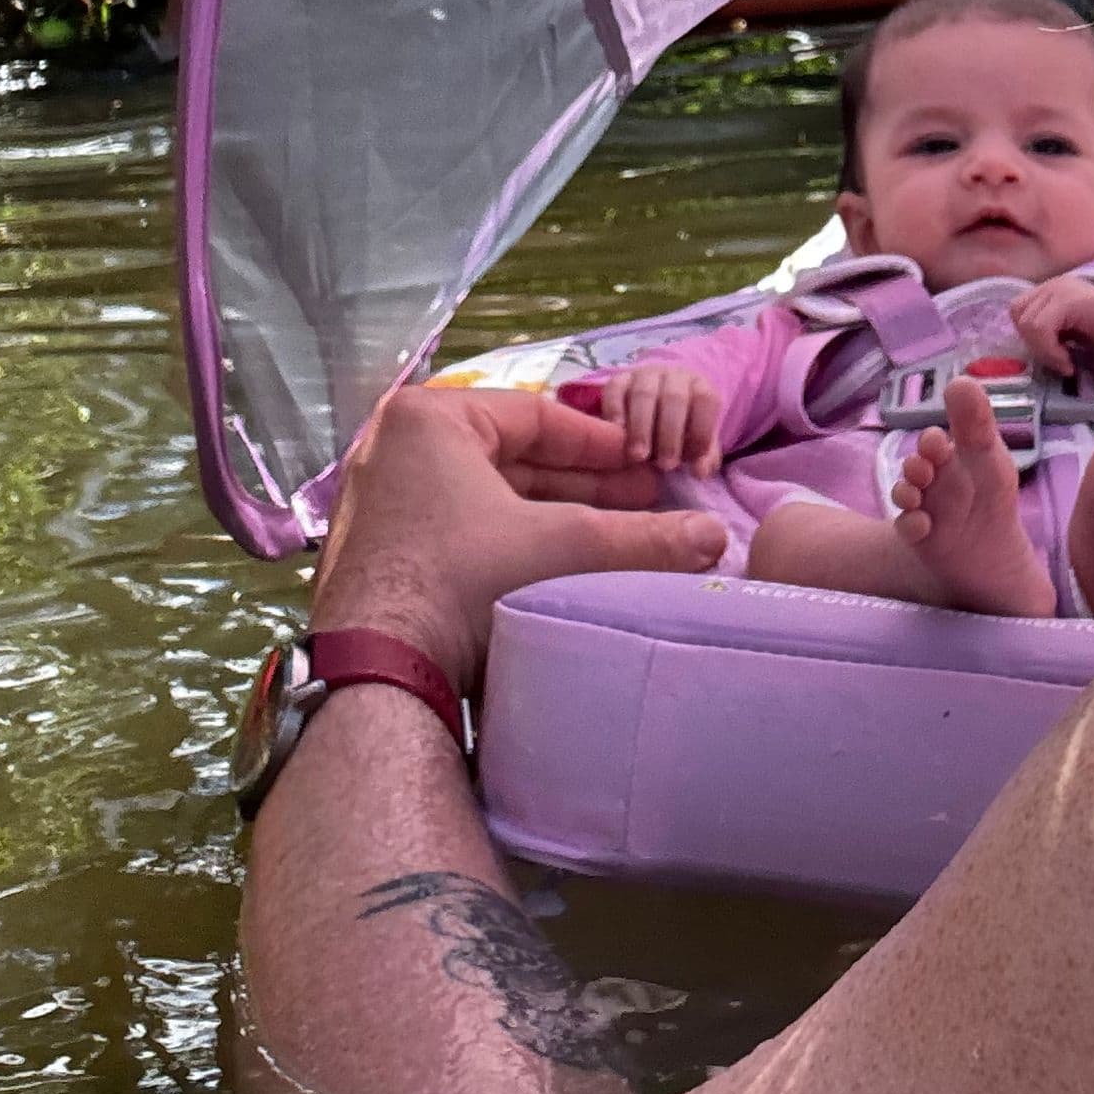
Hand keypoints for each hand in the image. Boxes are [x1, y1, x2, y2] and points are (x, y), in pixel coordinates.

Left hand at [312, 384, 727, 693]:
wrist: (374, 676)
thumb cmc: (464, 583)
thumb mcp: (565, 549)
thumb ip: (643, 539)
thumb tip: (718, 539)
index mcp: (427, 418)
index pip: (534, 416)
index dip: (601, 445)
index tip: (646, 467)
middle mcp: (392, 450)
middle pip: (509, 458)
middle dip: (579, 486)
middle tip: (642, 506)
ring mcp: (377, 505)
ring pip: (484, 500)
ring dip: (546, 518)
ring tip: (607, 541)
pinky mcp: (375, 555)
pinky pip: (454, 532)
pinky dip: (505, 545)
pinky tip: (550, 572)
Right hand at [582, 361, 724, 474]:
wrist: (654, 405)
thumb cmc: (681, 428)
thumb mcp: (696, 440)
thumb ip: (703, 456)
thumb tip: (700, 472)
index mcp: (699, 386)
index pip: (705, 399)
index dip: (701, 429)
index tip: (692, 461)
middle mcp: (673, 376)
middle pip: (674, 398)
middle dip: (670, 434)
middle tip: (665, 465)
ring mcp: (644, 375)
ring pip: (643, 394)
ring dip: (641, 427)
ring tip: (638, 457)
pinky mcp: (618, 379)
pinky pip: (614, 390)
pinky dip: (614, 411)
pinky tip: (615, 436)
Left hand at [1008, 273, 1093, 377]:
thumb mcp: (1069, 334)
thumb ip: (1046, 333)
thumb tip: (1021, 354)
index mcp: (1050, 291)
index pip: (1017, 310)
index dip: (1029, 337)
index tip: (1051, 356)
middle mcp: (1053, 283)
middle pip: (1018, 313)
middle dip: (1034, 344)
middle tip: (1059, 359)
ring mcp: (1061, 288)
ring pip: (1027, 322)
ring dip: (1044, 350)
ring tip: (1066, 361)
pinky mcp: (1069, 299)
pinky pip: (1040, 328)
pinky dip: (1051, 352)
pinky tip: (1069, 363)